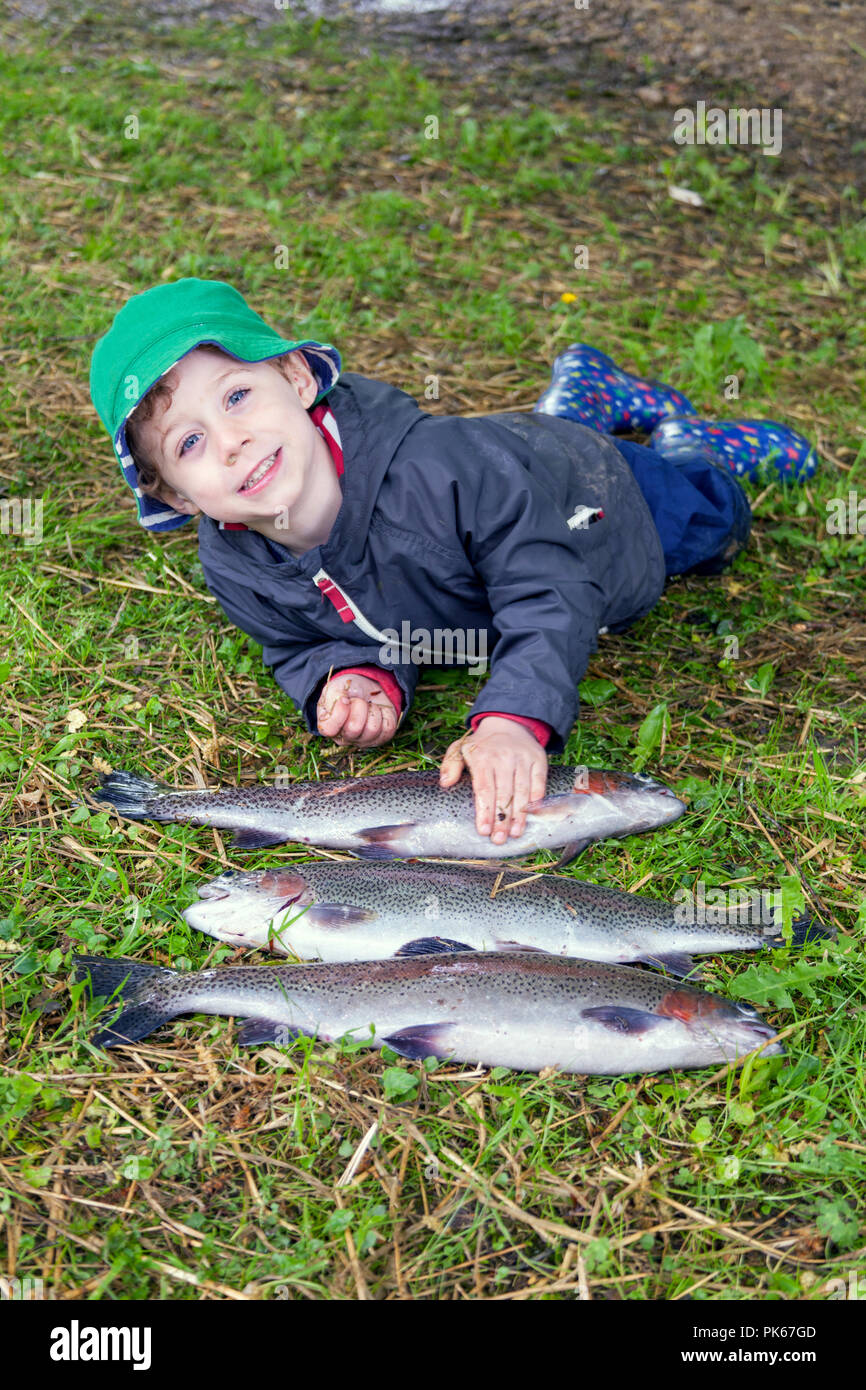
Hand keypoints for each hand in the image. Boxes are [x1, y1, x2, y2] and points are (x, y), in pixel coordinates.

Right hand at [317, 671, 398, 747]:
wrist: (369, 687)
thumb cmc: (349, 690)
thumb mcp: (336, 687)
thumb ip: (333, 695)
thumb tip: (343, 701)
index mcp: (328, 726)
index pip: (330, 729)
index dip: (340, 712)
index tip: (344, 699)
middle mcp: (344, 738)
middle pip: (354, 728)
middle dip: (359, 707)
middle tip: (359, 701)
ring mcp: (363, 741)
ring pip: (373, 729)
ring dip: (373, 711)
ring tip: (369, 706)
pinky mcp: (380, 738)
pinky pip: (388, 730)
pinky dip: (386, 715)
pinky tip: (379, 711)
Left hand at [439, 716, 547, 845]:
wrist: (507, 723)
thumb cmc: (482, 744)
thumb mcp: (460, 748)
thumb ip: (450, 765)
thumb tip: (445, 783)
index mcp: (483, 758)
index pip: (484, 789)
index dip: (484, 811)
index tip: (483, 830)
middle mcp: (504, 758)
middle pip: (503, 794)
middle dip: (501, 819)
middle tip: (499, 839)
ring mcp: (523, 759)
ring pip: (522, 792)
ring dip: (519, 815)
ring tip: (515, 833)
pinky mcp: (538, 760)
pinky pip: (539, 783)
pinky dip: (536, 800)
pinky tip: (533, 815)